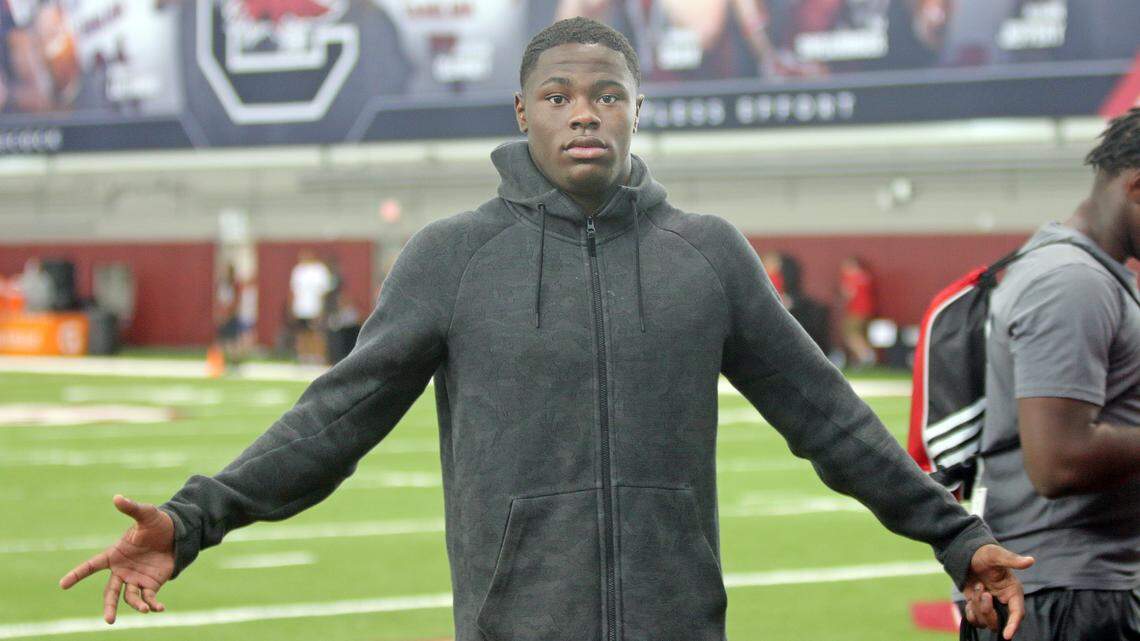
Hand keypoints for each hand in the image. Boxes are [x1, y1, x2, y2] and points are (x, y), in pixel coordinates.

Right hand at [58, 495, 175, 623]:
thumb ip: (131, 508)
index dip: (77, 574)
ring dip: (136, 605)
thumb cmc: (157, 524)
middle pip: (110, 592)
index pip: (92, 566)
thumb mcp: (146, 514)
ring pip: (130, 598)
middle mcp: (122, 570)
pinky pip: (149, 598)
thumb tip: (117, 497)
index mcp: (115, 554)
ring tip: (144, 610)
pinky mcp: (151, 584)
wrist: (177, 534)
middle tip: (109, 620)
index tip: (62, 584)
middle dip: (108, 606)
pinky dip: (153, 605)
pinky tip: (158, 608)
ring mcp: (136, 579)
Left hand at [963, 544, 1034, 639]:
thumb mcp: (996, 554)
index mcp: (1013, 592)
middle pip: (1000, 621)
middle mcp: (1004, 602)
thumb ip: (1012, 560)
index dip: (1013, 625)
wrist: (967, 555)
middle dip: (987, 610)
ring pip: (986, 621)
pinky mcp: (979, 607)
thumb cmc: (984, 553)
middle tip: (981, 589)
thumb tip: (1030, 560)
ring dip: (977, 607)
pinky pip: (975, 620)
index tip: (1007, 636)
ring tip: (976, 586)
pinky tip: (970, 598)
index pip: (1017, 613)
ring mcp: (992, 606)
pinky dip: (971, 612)